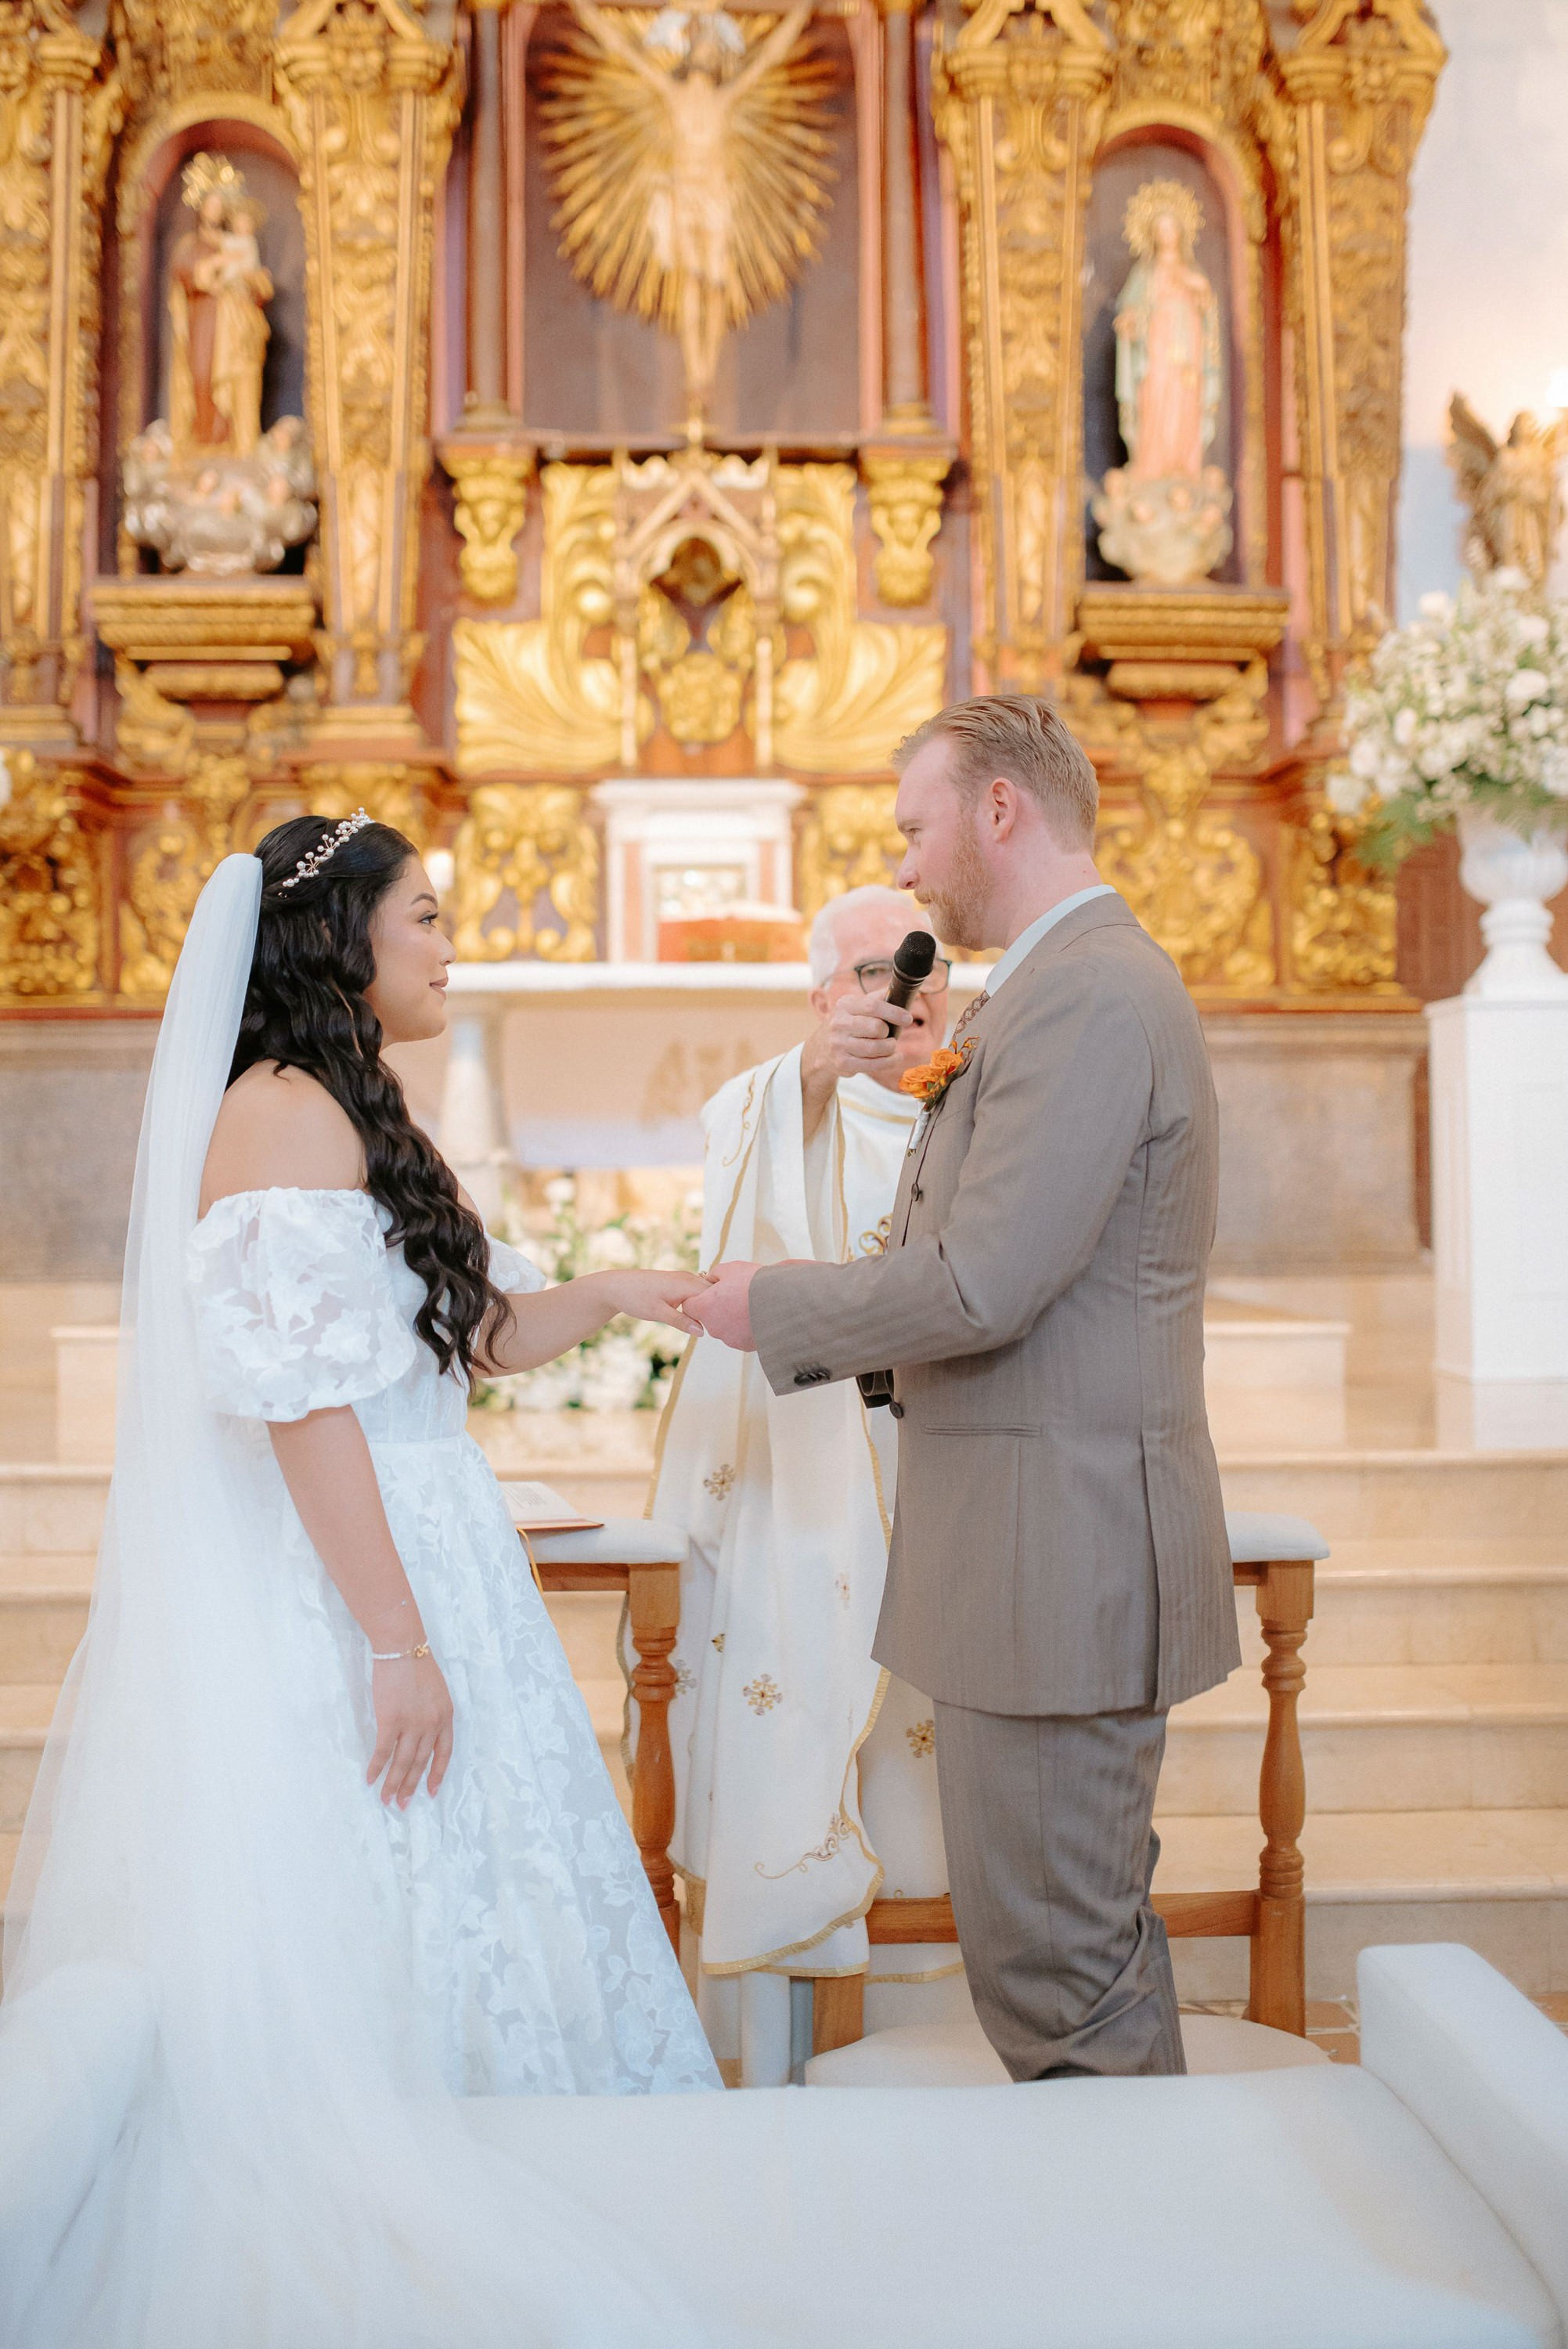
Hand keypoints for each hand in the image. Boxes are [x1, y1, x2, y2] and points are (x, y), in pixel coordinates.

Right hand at [368, 1650, 453, 1809]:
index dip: (437, 1774)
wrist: (402, 1647)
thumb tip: (422, 1734)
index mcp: (446, 1716)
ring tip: (387, 1800)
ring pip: (403, 1762)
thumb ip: (432, 1714)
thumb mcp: (436, 1692)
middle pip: (421, 1762)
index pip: (444, 1753)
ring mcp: (412, 1724)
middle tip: (402, 1805)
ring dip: (394, 1784)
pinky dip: (376, 1767)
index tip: (431, 1792)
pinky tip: (370, 1779)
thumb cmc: (417, 1665)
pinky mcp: (391, 1720)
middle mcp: (432, 1724)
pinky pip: (383, 1751)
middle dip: (411, 1786)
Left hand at [603, 1267, 711, 1335]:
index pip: (714, 1296)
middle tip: (721, 1329)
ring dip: (709, 1307)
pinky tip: (700, 1317)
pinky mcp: (678, 1283)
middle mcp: (687, 1278)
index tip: (723, 1328)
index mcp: (686, 1283)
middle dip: (718, 1309)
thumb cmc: (635, 1297)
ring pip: (705, 1293)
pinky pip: (697, 1292)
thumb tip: (702, 1332)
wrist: (616, 1287)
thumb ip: (681, 1321)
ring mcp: (683, 1279)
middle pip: (713, 1294)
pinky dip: (700, 1303)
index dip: (721, 1311)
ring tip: (713, 1325)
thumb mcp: (658, 1313)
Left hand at [687, 1260, 758, 1350]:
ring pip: (725, 1328)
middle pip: (709, 1318)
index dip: (698, 1298)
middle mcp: (714, 1327)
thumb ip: (715, 1274)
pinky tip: (758, 1315)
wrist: (780, 1300)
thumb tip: (711, 1279)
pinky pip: (741, 1336)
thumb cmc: (753, 1282)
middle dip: (718, 1308)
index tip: (711, 1293)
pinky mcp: (745, 1345)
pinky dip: (746, 1328)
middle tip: (735, 1296)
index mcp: (705, 1307)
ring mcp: (729, 1338)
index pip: (689, 1306)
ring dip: (733, 1318)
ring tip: (750, 1305)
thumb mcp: (730, 1269)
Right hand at [809, 990, 913, 1086]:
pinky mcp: (843, 1063)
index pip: (873, 1006)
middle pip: (876, 1028)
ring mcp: (839, 1044)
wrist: (821, 1048)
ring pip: (876, 1048)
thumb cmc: (848, 1024)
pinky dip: (889, 1062)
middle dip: (889, 1033)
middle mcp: (839, 1023)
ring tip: (891, 1046)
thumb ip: (878, 998)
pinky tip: (894, 1058)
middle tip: (889, 1035)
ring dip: (890, 1048)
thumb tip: (904, 991)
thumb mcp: (857, 1007)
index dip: (894, 1012)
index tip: (908, 1019)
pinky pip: (874, 1065)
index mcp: (845, 1005)